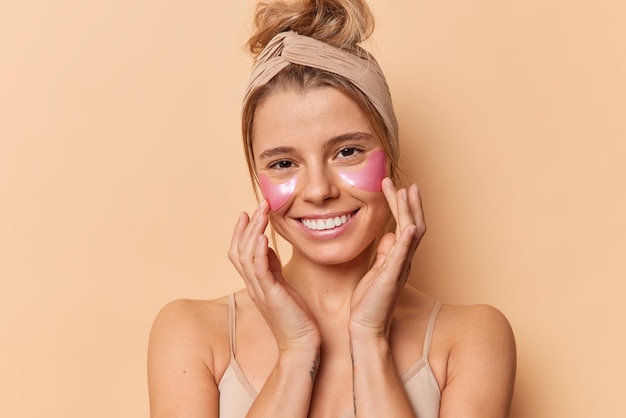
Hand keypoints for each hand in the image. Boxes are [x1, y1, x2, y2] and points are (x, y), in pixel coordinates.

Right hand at [228, 200, 320, 351]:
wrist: (301, 344)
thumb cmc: (296, 317)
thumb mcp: (282, 286)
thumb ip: (273, 267)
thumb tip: (269, 246)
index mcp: (255, 282)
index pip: (239, 252)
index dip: (240, 232)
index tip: (246, 212)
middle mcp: (252, 285)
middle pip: (239, 250)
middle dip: (248, 225)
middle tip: (259, 204)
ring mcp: (259, 290)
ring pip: (247, 255)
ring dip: (254, 231)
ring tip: (261, 212)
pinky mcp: (271, 296)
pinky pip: (260, 271)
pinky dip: (259, 253)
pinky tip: (263, 237)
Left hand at [349, 179, 425, 339]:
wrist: (366, 326)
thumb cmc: (369, 300)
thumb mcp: (376, 270)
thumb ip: (384, 253)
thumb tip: (388, 235)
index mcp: (399, 257)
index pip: (405, 225)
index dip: (402, 205)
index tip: (395, 186)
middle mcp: (404, 259)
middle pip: (414, 224)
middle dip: (409, 202)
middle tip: (403, 182)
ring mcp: (400, 267)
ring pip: (412, 233)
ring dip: (410, 211)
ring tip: (406, 191)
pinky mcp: (392, 277)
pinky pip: (403, 255)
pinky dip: (408, 240)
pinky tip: (410, 226)